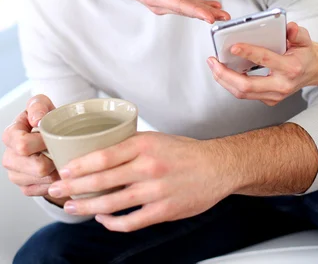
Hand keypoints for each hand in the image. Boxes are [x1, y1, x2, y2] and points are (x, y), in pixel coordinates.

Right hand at [2, 95, 60, 197]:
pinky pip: (45, 190)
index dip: (42, 142)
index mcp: (10, 135)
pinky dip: (56, 180)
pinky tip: (57, 169)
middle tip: (61, 149)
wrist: (51, 134)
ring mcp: (16, 175)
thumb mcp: (42, 105)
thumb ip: (38, 106)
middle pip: (37, 167)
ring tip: (61, 157)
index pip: (23, 145)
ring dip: (57, 169)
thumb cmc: (46, 118)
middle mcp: (10, 157)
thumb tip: (37, 120)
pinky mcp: (26, 188)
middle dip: (54, 158)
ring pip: (44, 180)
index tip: (52, 136)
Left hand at [47, 132, 233, 231]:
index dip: (80, 165)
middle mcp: (148, 166)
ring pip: (112, 203)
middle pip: (103, 180)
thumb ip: (130, 146)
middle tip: (55, 190)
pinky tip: (102, 219)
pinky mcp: (163, 211)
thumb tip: (99, 154)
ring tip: (71, 207)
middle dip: (75, 187)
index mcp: (145, 144)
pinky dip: (112, 222)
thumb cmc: (185, 152)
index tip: (64, 170)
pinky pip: (131, 221)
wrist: (217, 167)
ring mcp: (156, 191)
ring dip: (87, 207)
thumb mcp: (156, 138)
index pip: (104, 155)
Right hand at [106, 0, 229, 23]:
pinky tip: (214, 7)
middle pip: (187, 10)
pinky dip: (201, 6)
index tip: (209, 18)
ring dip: (207, 12)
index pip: (177, 5)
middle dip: (206, 14)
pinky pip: (187, 5)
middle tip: (225, 18)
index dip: (194, 11)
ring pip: (189, 9)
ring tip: (224, 15)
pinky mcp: (169, 0)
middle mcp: (161, 4)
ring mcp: (166, 4)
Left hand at [208, 23, 317, 105]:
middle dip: (225, 74)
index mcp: (291, 69)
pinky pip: (245, 94)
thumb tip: (288, 27)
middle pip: (247, 86)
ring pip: (243, 93)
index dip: (248, 53)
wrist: (314, 70)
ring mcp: (275, 96)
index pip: (265, 60)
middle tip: (212, 61)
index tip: (233, 46)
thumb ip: (296, 32)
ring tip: (213, 65)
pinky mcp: (268, 99)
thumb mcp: (305, 38)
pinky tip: (223, 72)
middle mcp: (282, 86)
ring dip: (224, 80)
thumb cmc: (305, 52)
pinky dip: (231, 83)